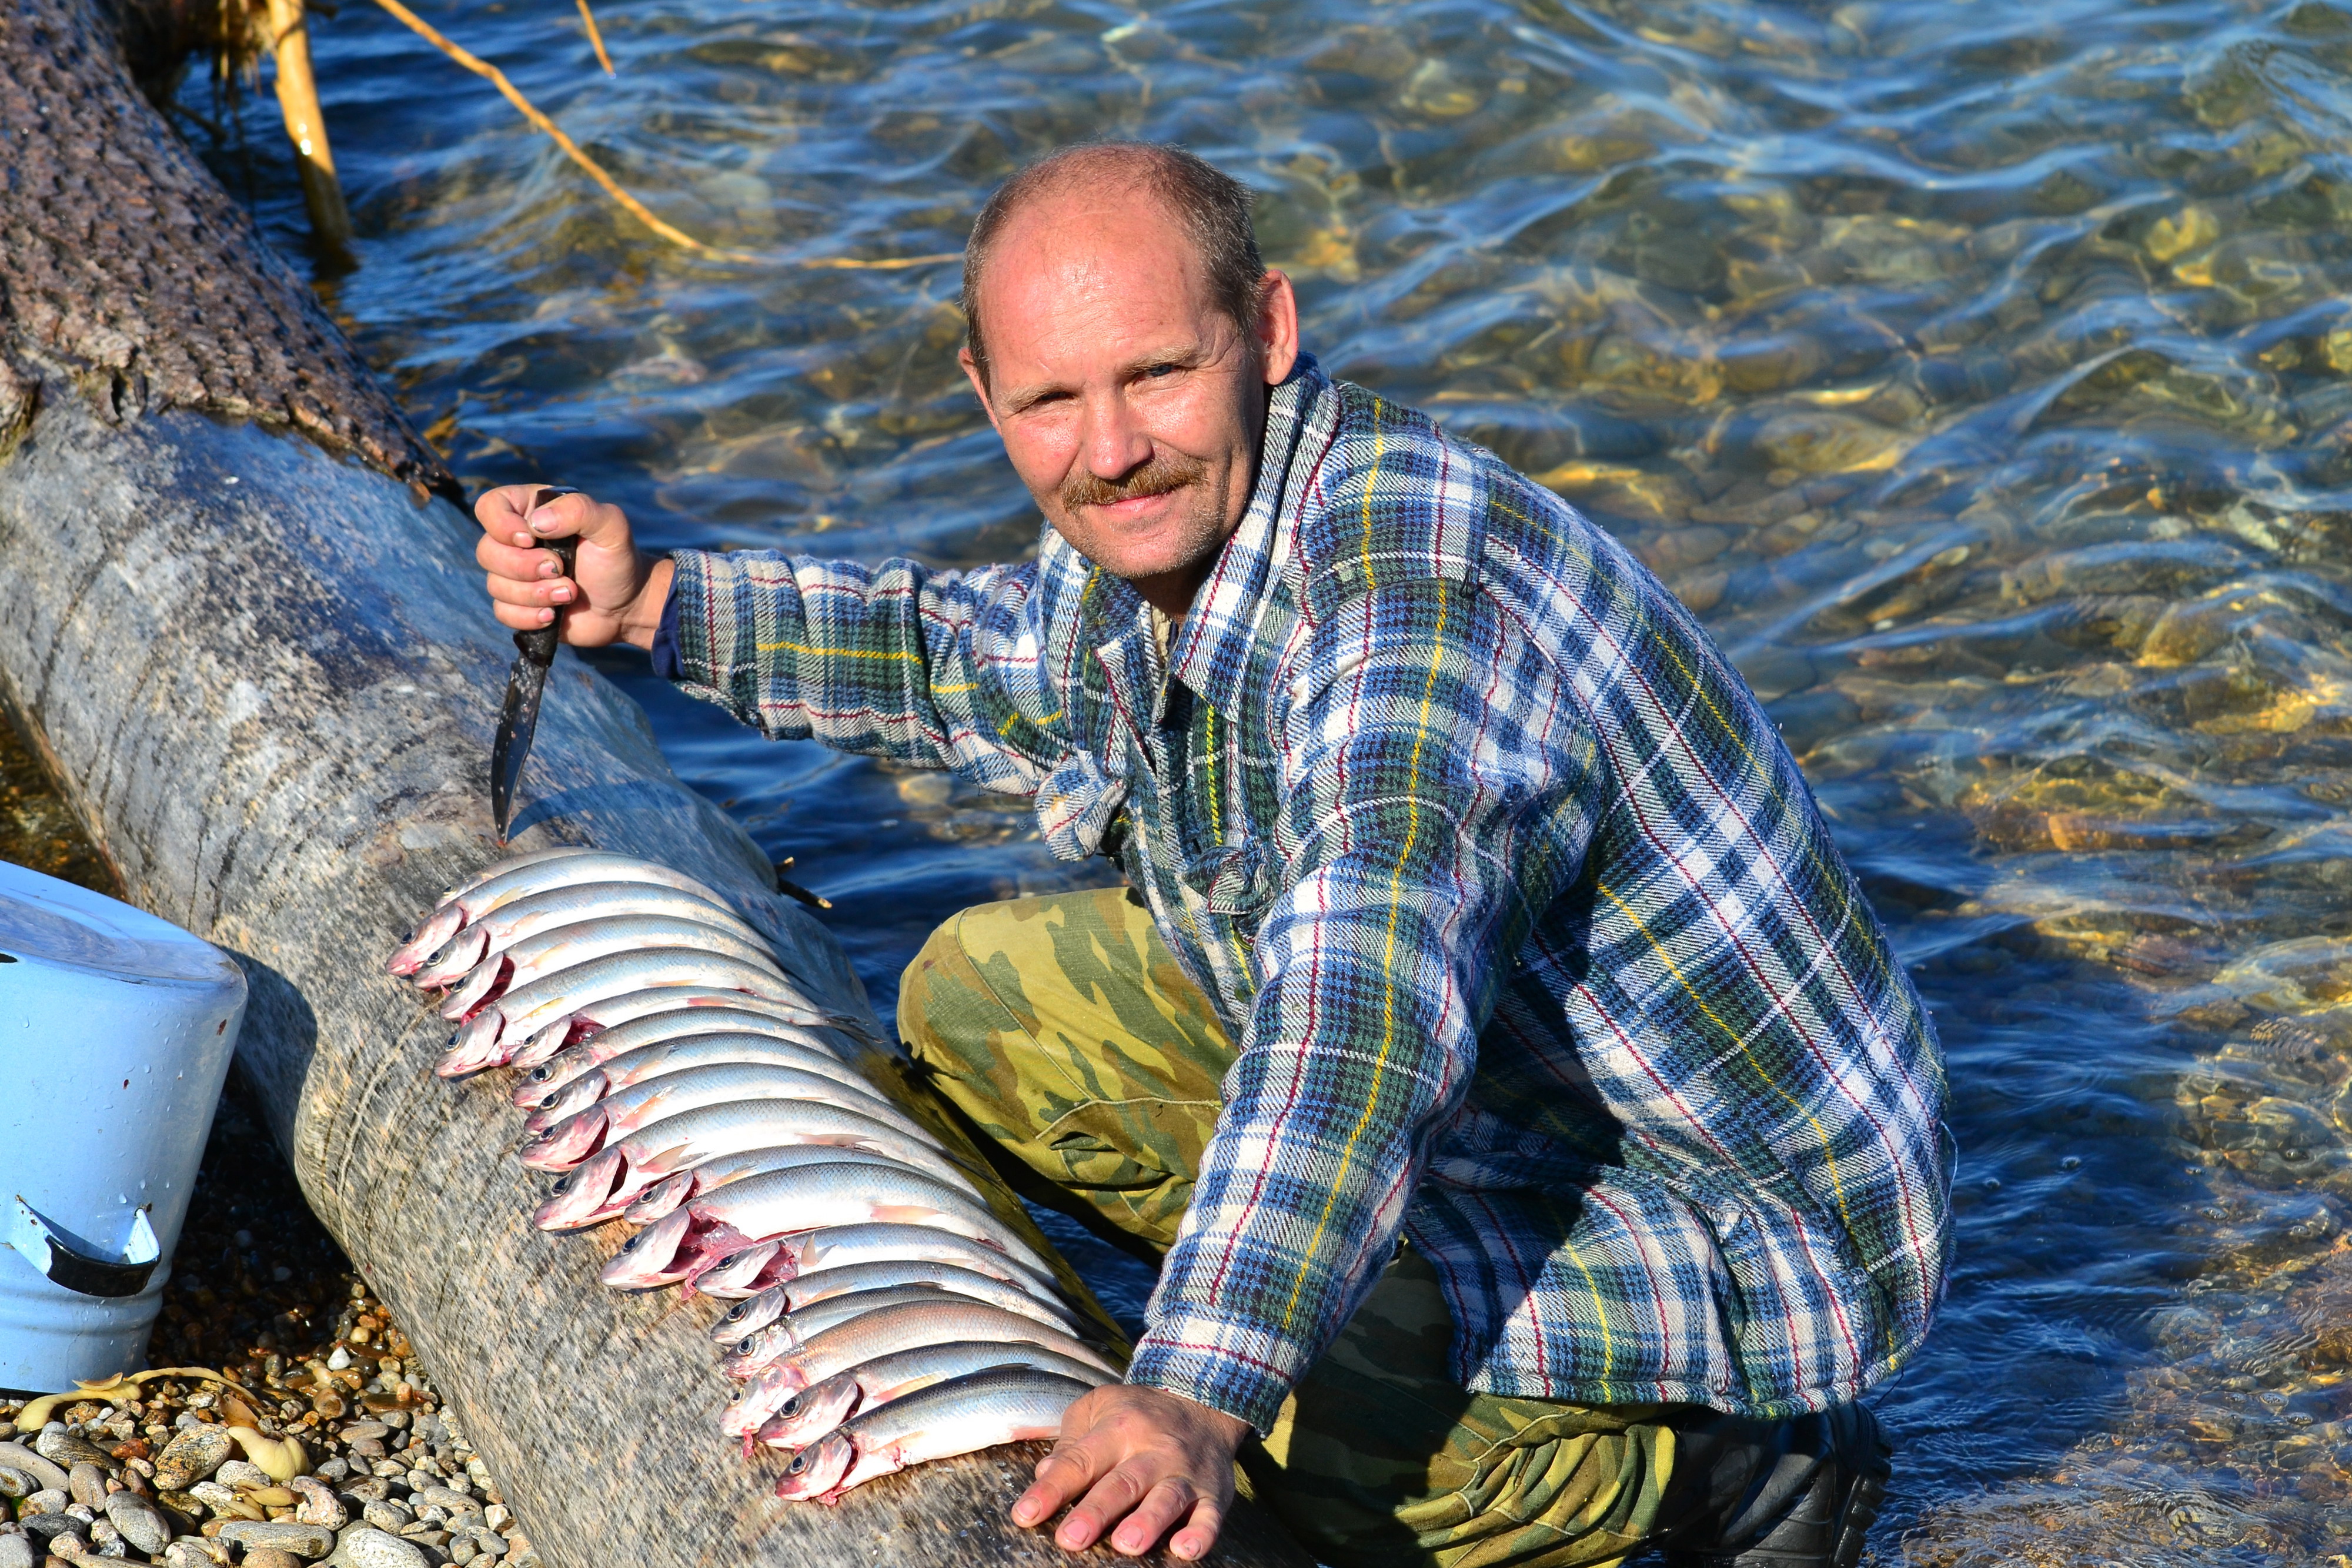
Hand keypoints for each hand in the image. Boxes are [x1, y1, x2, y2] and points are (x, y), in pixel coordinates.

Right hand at [472, 484, 673, 649]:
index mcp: (531, 511)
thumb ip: (578, 510)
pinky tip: (555, 615)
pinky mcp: (519, 606)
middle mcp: (517, 542)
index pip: (489, 507)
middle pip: (486, 551)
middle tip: (562, 570)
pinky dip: (529, 617)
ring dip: (534, 594)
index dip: (501, 525)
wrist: (627, 605)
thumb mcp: (611, 526)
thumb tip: (536, 523)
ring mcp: (515, 575)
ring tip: (570, 593)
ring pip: (494, 585)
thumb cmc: (618, 559)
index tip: (531, 539)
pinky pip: (503, 612)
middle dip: (524, 567)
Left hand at [1010, 1384, 1248, 1559]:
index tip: (1026, 1514)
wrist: (1204, 1403)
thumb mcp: (1099, 1408)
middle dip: (1096, 1512)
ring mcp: (1185, 1473)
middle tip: (1070, 1539)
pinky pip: (1210, 1516)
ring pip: (1167, 1498)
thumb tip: (1045, 1475)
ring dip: (1147, 1522)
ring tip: (1126, 1544)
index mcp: (1119, 1428)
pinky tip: (1185, 1550)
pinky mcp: (1214, 1494)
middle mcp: (1153, 1450)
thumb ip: (1071, 1441)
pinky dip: (1201, 1534)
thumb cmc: (1138, 1414)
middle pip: (1123, 1483)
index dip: (1053, 1489)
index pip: (1080, 1460)